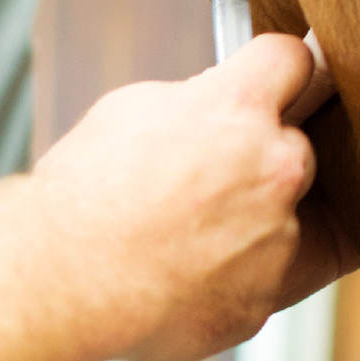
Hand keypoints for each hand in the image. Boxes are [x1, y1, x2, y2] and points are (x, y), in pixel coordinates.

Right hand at [31, 33, 355, 360]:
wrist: (62, 280)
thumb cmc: (84, 194)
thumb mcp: (131, 110)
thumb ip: (193, 102)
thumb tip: (213, 103)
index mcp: (240, 109)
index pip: (293, 60)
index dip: (276, 70)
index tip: (271, 82)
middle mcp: (275, 169)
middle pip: (297, 146)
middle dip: (262, 155)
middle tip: (205, 174)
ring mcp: (277, 241)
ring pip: (282, 219)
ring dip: (248, 221)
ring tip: (181, 234)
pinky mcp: (266, 300)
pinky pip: (262, 277)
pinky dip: (230, 276)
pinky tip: (180, 274)